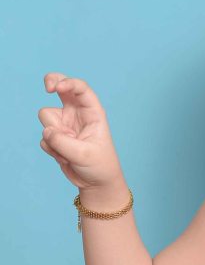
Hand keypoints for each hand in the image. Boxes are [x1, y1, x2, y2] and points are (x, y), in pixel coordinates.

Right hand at [38, 73, 124, 190]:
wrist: (95, 183)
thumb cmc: (100, 165)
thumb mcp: (84, 154)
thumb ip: (63, 142)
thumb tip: (46, 132)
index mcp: (92, 112)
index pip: (80, 89)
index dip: (69, 83)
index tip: (57, 88)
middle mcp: (77, 114)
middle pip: (61, 88)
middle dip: (52, 81)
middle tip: (48, 87)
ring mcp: (65, 124)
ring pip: (46, 117)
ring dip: (54, 135)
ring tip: (69, 151)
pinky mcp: (56, 136)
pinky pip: (44, 137)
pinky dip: (52, 149)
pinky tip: (65, 158)